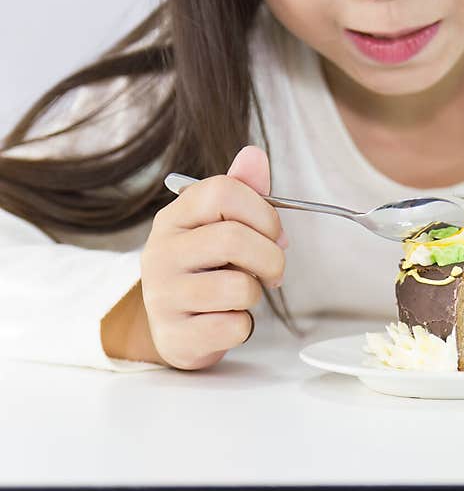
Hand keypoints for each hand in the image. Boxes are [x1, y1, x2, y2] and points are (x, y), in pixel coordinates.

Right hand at [140, 146, 287, 368]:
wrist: (175, 328)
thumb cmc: (206, 270)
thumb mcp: (219, 227)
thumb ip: (241, 191)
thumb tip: (255, 154)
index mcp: (174, 218)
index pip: (223, 192)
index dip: (263, 212)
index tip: (274, 234)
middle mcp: (160, 253)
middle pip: (234, 239)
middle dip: (270, 257)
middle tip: (272, 271)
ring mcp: (163, 296)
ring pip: (238, 288)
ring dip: (255, 294)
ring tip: (240, 295)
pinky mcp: (176, 336)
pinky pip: (233, 327)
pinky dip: (242, 326)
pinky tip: (225, 320)